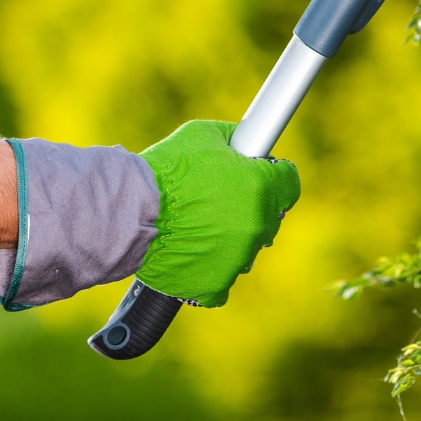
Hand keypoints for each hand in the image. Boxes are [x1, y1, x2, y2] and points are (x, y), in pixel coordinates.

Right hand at [134, 119, 300, 306]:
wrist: (131, 210)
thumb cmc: (166, 171)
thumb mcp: (203, 135)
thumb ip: (234, 137)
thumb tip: (248, 138)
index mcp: (261, 186)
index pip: (289, 182)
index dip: (271, 175)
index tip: (256, 175)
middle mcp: (257, 224)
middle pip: (269, 215)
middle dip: (250, 206)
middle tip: (218, 198)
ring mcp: (239, 258)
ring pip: (246, 247)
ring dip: (231, 236)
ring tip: (198, 223)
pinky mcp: (216, 285)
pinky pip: (223, 279)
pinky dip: (211, 268)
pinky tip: (194, 251)